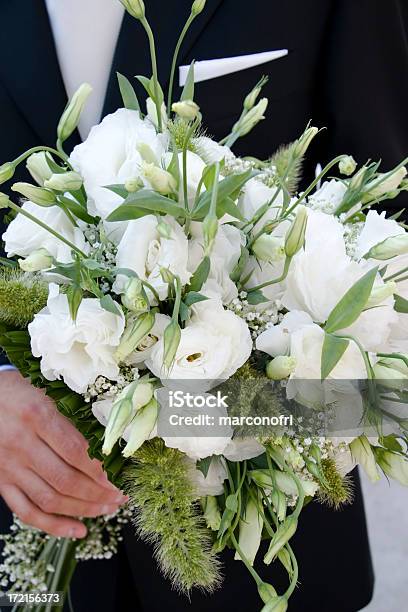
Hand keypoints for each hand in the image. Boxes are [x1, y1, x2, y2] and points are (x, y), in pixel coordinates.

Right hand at [0, 370, 126, 537]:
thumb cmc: (16, 390)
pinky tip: (77, 530)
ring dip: (82, 510)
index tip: (118, 479)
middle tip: (119, 499)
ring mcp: (9, 466)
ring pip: (49, 499)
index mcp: (37, 416)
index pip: (75, 451)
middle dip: (97, 494)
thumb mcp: (44, 393)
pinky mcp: (0, 481)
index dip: (99, 470)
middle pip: (65, 480)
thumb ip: (70, 419)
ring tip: (106, 511)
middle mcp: (21, 444)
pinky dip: (53, 526)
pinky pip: (26, 511)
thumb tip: (105, 444)